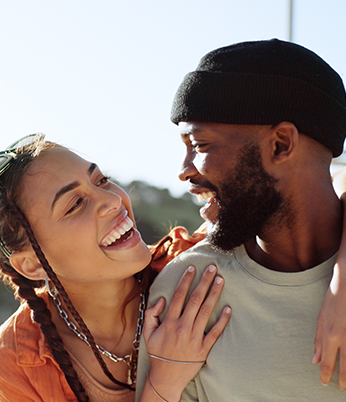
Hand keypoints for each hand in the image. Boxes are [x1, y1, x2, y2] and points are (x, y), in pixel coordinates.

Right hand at [142, 265, 230, 401]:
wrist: (166, 378)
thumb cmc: (157, 353)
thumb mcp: (147, 333)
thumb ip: (151, 314)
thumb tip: (162, 299)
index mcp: (169, 322)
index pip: (179, 295)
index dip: (186, 280)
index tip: (192, 268)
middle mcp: (182, 327)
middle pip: (195, 299)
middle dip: (204, 281)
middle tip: (213, 267)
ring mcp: (194, 337)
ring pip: (206, 311)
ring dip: (214, 294)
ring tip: (221, 280)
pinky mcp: (204, 348)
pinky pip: (214, 333)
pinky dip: (222, 321)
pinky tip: (228, 308)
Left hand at [313, 262, 345, 388]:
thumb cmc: (334, 299)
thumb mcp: (322, 317)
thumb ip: (319, 340)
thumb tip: (315, 360)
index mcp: (331, 335)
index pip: (328, 363)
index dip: (326, 376)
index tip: (325, 383)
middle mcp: (345, 338)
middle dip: (344, 382)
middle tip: (341, 388)